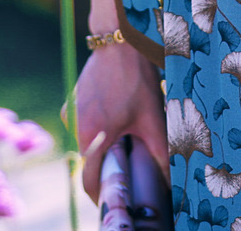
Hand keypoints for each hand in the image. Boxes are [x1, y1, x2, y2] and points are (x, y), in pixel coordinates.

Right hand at [73, 40, 169, 201]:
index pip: (90, 181)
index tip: (118, 200)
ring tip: (126, 131)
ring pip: (88, 143)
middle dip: (108, 166)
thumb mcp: (153, 119)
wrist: (119, 40)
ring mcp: (71, 113)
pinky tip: (117, 113)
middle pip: (90, 161)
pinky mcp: (71, 103)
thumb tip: (169, 182)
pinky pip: (84, 126)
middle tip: (129, 163)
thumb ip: (160, 155)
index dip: (103, 195)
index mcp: (92, 136)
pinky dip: (99, 128)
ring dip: (104, 144)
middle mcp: (75, 126)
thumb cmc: (136, 79)